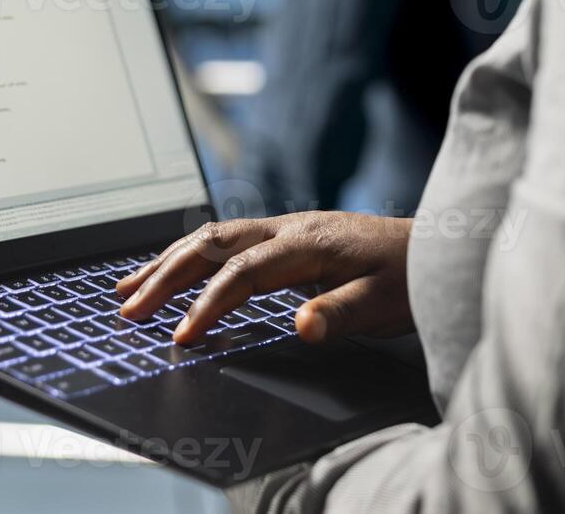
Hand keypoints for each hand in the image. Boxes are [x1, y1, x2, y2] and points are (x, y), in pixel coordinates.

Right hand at [115, 212, 413, 345]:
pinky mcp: (288, 235)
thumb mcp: (384, 303)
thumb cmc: (411, 277)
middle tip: (129, 309)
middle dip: (165, 276)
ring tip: (127, 288)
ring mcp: (286, 227)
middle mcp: (289, 227)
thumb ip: (340, 314)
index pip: (243, 273)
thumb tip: (301, 326)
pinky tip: (174, 270)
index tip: (181, 337)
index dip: (208, 304)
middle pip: (213, 245)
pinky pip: (227, 241)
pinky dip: (191, 256)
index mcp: (308, 241)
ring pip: (213, 237)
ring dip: (168, 261)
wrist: (437, 248)